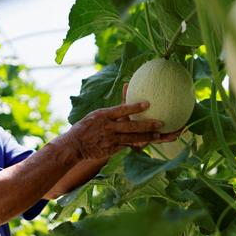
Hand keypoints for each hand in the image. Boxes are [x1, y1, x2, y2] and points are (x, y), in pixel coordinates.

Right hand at [59, 83, 182, 160]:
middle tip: (160, 123)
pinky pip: (126, 146)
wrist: (74, 145)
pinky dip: (136, 144)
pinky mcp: (111, 150)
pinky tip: (148, 143)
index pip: (121, 110)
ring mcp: (110, 140)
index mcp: (104, 115)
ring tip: (158, 135)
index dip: (134, 107)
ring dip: (146, 137)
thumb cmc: (87, 126)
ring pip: (132, 138)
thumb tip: (127, 86)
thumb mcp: (97, 114)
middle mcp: (108, 127)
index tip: (147, 104)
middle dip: (147, 125)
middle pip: (131, 126)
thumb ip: (114, 107)